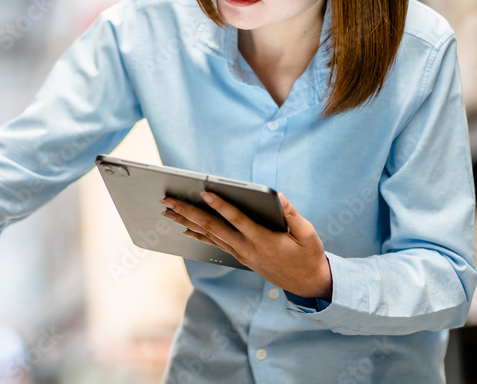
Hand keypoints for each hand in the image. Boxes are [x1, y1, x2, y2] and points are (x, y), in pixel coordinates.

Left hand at [161, 192, 332, 300]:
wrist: (307, 284)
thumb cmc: (308, 256)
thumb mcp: (308, 234)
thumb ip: (292, 214)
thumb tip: (277, 195)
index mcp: (264, 240)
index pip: (238, 220)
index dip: (221, 205)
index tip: (205, 192)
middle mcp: (247, 248)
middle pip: (213, 227)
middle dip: (188, 212)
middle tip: (168, 200)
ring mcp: (241, 254)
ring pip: (209, 235)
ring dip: (187, 222)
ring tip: (168, 211)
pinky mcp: (240, 256)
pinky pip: (215, 244)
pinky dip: (199, 235)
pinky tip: (185, 229)